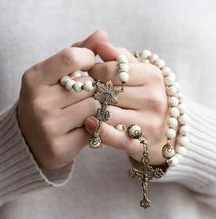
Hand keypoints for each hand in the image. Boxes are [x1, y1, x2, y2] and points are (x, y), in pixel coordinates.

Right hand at [17, 30, 106, 168]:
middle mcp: (38, 102)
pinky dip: (93, 125)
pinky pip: (93, 128)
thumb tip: (102, 34)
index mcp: (34, 79)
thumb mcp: (54, 73)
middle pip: (89, 85)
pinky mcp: (60, 147)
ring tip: (84, 110)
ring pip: (94, 107)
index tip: (91, 66)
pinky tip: (82, 126)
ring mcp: (48, 127)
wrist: (31, 139)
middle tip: (87, 93)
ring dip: (96, 107)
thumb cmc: (47, 100)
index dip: (89, 59)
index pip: (71, 57)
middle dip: (94, 88)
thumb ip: (77, 51)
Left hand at [84, 43, 168, 164]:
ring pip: (108, 114)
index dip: (95, 72)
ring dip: (92, 111)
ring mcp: (150, 123)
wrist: (168, 131)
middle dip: (91, 92)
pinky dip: (98, 130)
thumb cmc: (147, 97)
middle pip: (109, 93)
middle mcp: (154, 99)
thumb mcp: (139, 73)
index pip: (113, 70)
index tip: (89, 75)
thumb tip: (100, 42)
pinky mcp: (142, 144)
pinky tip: (89, 124)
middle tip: (82, 93)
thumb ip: (120, 57)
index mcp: (153, 77)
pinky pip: (115, 137)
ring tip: (83, 108)